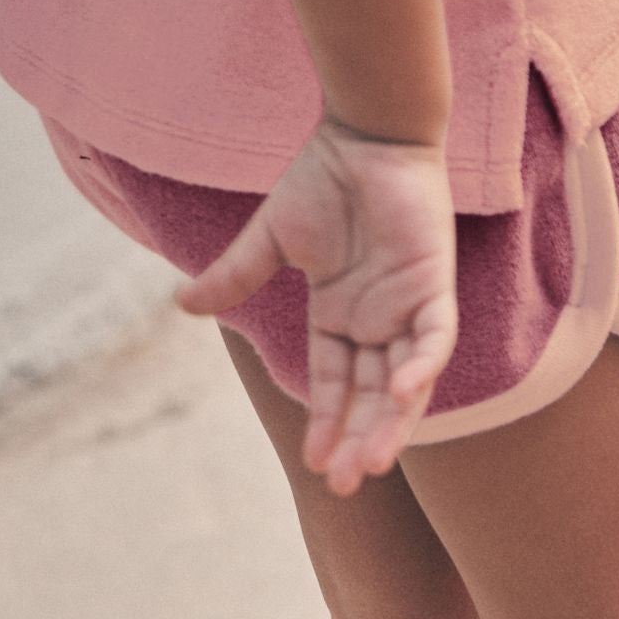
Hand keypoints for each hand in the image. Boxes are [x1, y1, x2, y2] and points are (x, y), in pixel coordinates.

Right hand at [175, 114, 458, 494]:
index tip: (316, 464)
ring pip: (406, 380)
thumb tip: (183, 307)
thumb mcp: (270, 239)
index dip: (329, 423)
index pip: (337, 384)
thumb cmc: (325, 180)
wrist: (364, 134)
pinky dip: (422, 366)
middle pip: (373, 396)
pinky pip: (435, 337)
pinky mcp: (433, 284)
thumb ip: (235, 277)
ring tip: (374, 463)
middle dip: (362, 440)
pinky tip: (402, 395)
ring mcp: (409, 306)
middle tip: (347, 484)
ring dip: (392, 422)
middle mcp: (378, 321)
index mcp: (342, 316)